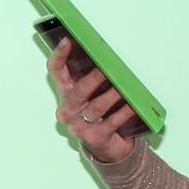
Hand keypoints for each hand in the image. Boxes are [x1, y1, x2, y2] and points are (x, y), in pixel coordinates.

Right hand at [48, 40, 137, 163]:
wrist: (106, 148)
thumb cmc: (99, 114)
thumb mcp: (91, 95)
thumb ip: (92, 77)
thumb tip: (106, 55)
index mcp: (65, 94)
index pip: (56, 71)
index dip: (60, 55)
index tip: (68, 40)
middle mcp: (68, 110)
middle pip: (78, 91)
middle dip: (94, 78)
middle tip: (107, 68)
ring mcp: (79, 126)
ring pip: (96, 107)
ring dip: (112, 95)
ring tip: (124, 87)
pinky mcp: (95, 138)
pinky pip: (111, 122)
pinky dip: (123, 112)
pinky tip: (132, 105)